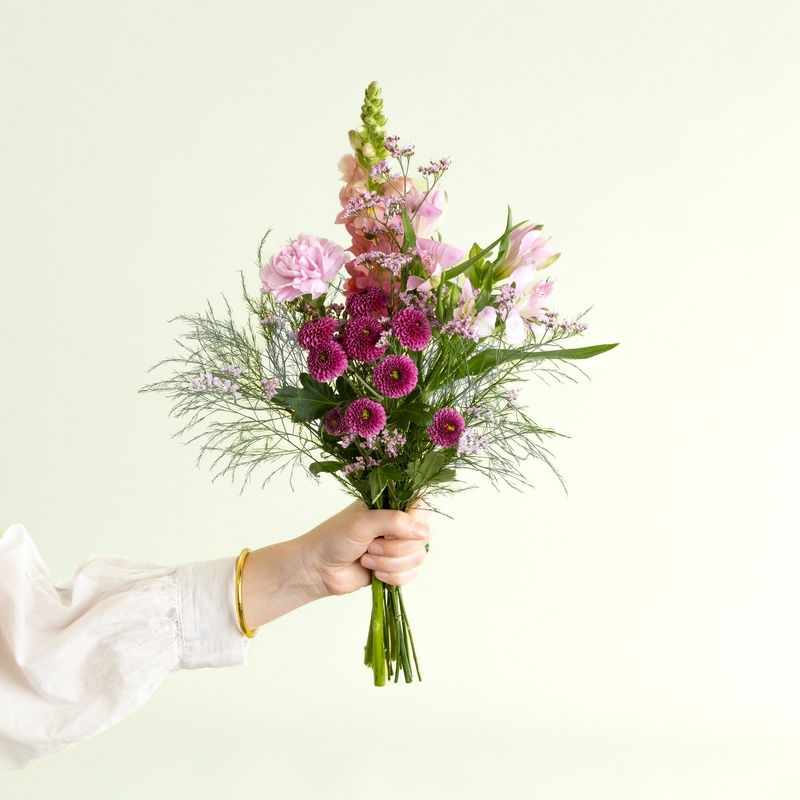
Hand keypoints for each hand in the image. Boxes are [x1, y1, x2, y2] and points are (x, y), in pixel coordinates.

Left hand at [302, 500, 430, 595]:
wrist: (317, 569)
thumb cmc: (333, 538)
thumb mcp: (363, 523)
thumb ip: (394, 521)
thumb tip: (423, 532)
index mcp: (390, 505)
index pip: (421, 506)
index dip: (415, 521)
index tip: (393, 530)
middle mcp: (397, 525)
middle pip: (422, 537)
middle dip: (396, 548)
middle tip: (370, 547)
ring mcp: (397, 547)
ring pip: (417, 558)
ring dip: (391, 564)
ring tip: (367, 560)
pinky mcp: (395, 568)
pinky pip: (412, 575)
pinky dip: (394, 577)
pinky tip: (375, 575)